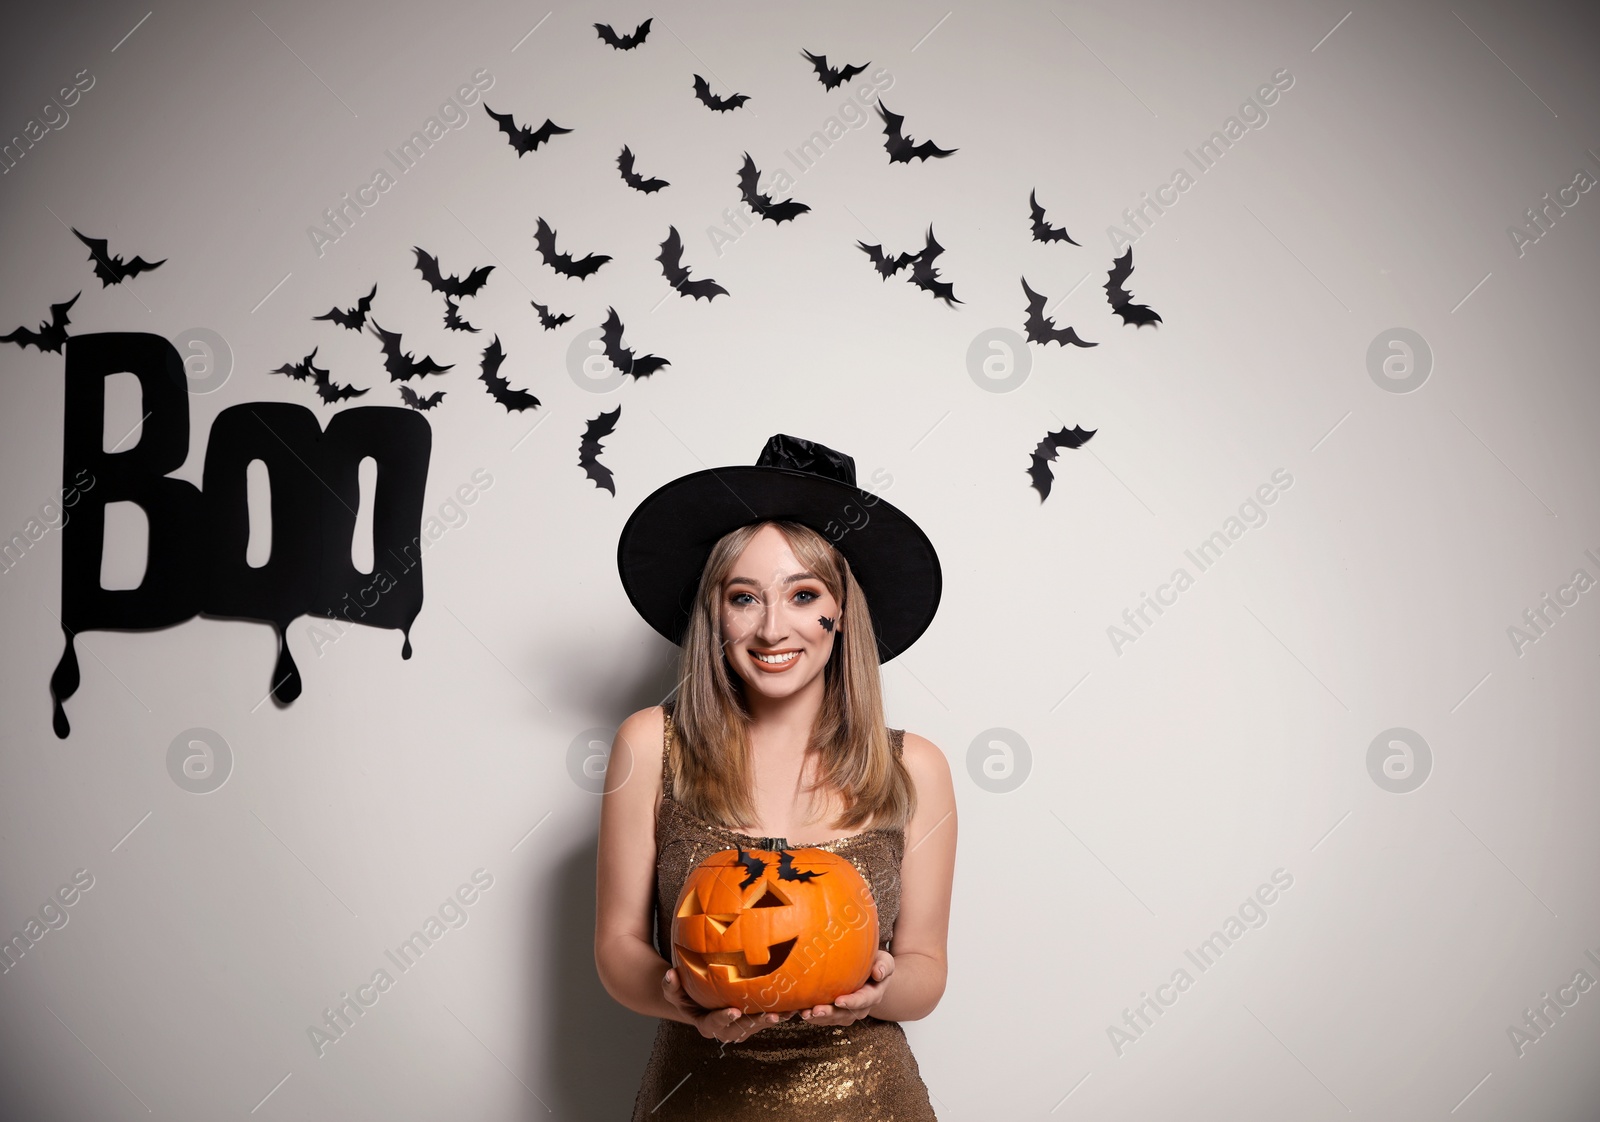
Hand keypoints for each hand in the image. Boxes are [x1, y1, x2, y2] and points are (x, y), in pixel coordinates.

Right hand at [661, 967, 792, 1042]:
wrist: (696, 999)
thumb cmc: (684, 992)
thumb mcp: (674, 990)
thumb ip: (671, 985)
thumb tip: (670, 974)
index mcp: (706, 1024)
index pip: (715, 1023)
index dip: (724, 1018)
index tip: (734, 1011)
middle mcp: (724, 1029)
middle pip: (741, 1029)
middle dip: (756, 1023)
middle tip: (771, 1016)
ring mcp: (739, 1025)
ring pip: (757, 1026)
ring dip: (773, 1020)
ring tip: (788, 1012)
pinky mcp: (751, 1019)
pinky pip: (765, 1017)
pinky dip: (779, 1013)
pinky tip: (794, 1005)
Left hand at [798, 950, 893, 1026]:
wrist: (871, 973)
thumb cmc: (876, 963)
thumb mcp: (884, 960)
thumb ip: (884, 965)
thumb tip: (878, 973)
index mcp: (873, 994)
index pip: (863, 1000)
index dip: (851, 1002)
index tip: (838, 1000)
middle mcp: (861, 1008)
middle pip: (845, 1015)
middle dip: (829, 1014)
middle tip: (815, 1010)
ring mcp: (848, 1012)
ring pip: (833, 1019)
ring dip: (819, 1018)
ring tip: (804, 1014)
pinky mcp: (836, 1013)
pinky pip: (825, 1018)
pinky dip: (813, 1017)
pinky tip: (800, 1012)